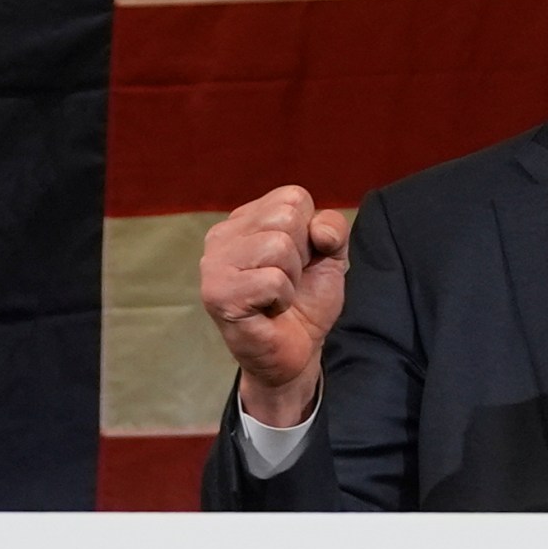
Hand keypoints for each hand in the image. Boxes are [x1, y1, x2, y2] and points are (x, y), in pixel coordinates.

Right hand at [198, 185, 349, 425]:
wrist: (296, 352)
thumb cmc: (306, 301)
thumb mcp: (331, 256)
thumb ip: (333, 228)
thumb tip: (318, 230)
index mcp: (245, 219)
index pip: (293, 197)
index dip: (310, 233)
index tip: (299, 261)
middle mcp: (222, 234)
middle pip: (286, 217)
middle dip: (301, 255)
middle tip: (287, 281)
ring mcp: (214, 263)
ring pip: (278, 246)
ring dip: (292, 279)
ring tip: (277, 296)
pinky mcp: (217, 293)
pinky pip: (272, 280)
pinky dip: (282, 299)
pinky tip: (268, 310)